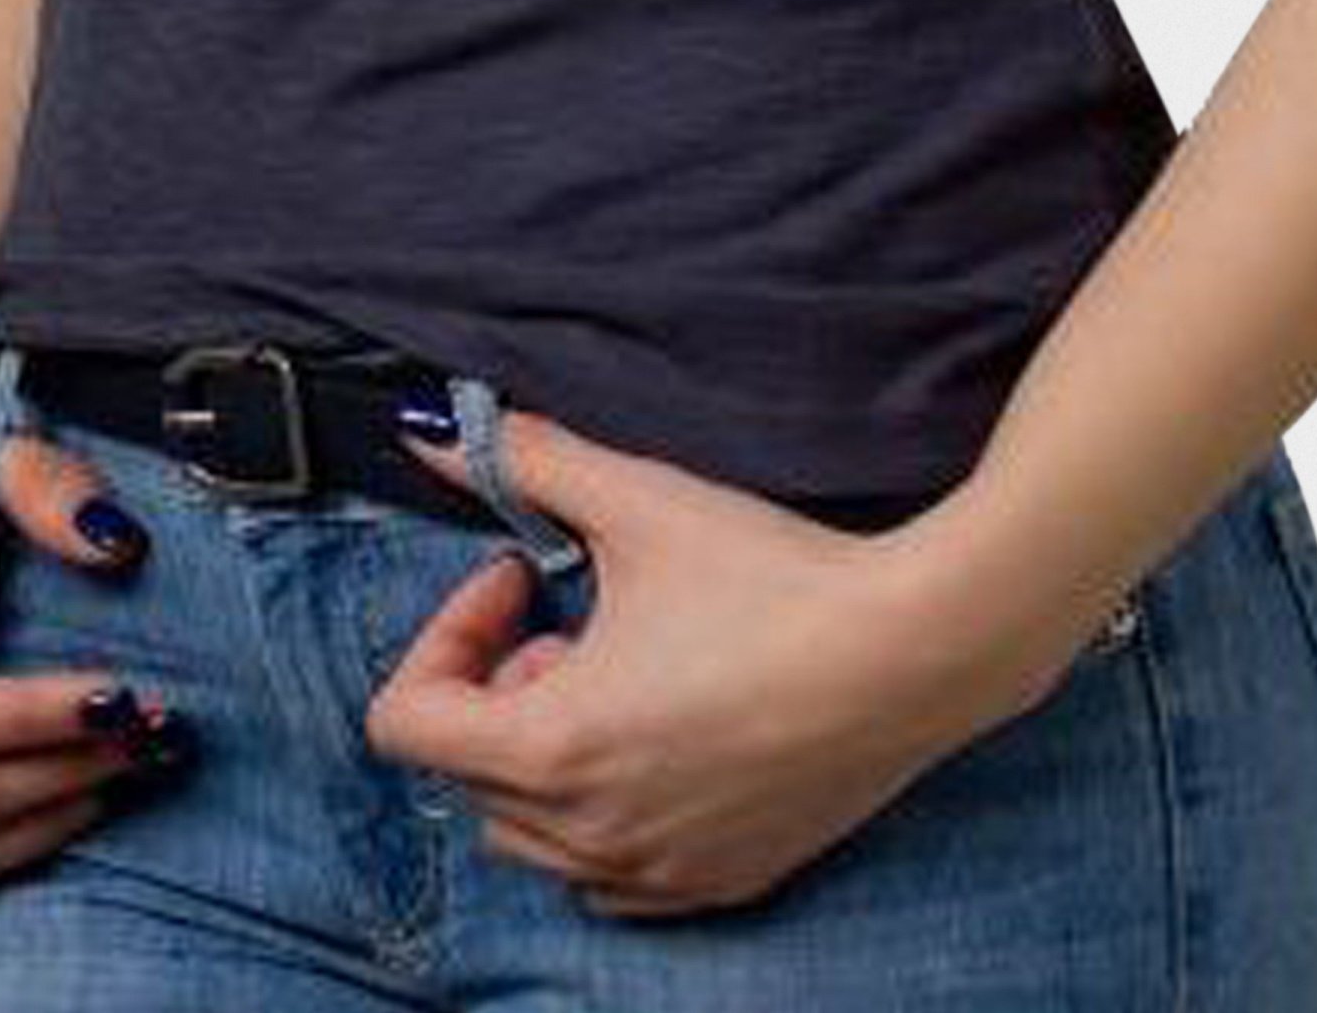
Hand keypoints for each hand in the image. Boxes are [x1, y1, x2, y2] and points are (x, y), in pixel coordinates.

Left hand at [368, 408, 976, 918]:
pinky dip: (602, 815)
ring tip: (621, 675)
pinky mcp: (717, 881)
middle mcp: (589, 832)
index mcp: (551, 745)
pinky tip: (664, 736)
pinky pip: (607, 877)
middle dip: (499, 685)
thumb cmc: (775, 578)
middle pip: (465, 772)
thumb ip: (530, 462)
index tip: (518, 580)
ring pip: (528, 835)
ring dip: (542, 755)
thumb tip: (439, 435)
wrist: (912, 649)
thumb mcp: (639, 502)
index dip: (445, 634)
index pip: (404, 722)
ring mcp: (655, 869)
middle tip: (575, 617)